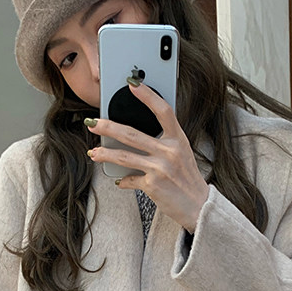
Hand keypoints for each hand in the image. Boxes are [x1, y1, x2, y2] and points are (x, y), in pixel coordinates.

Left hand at [86, 81, 209, 233]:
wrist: (198, 206)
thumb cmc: (187, 179)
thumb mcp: (182, 153)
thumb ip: (164, 142)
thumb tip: (136, 136)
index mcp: (178, 139)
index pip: (163, 111)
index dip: (147, 96)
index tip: (132, 84)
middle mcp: (169, 151)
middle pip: (132, 134)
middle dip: (108, 127)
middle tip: (93, 122)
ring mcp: (160, 168)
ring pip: (124, 156)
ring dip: (104, 154)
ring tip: (93, 152)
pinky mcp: (152, 185)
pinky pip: (130, 179)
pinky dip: (123, 180)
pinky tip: (119, 180)